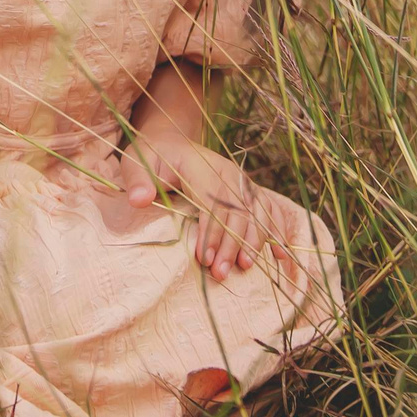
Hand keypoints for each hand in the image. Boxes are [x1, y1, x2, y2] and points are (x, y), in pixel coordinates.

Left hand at [114, 132, 290, 282]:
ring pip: (257, 212)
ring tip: (245, 268)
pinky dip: (276, 230)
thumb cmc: (152, 157)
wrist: (170, 142)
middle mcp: (227, 172)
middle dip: (232, 244)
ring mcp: (241, 180)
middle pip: (238, 211)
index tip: (204, 259)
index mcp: (202, 167)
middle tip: (221, 274)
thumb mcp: (136, 163)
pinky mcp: (247, 189)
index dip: (212, 232)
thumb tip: (140, 200)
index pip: (213, 202)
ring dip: (254, 241)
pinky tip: (279, 254)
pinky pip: (268, 209)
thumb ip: (137, 181)